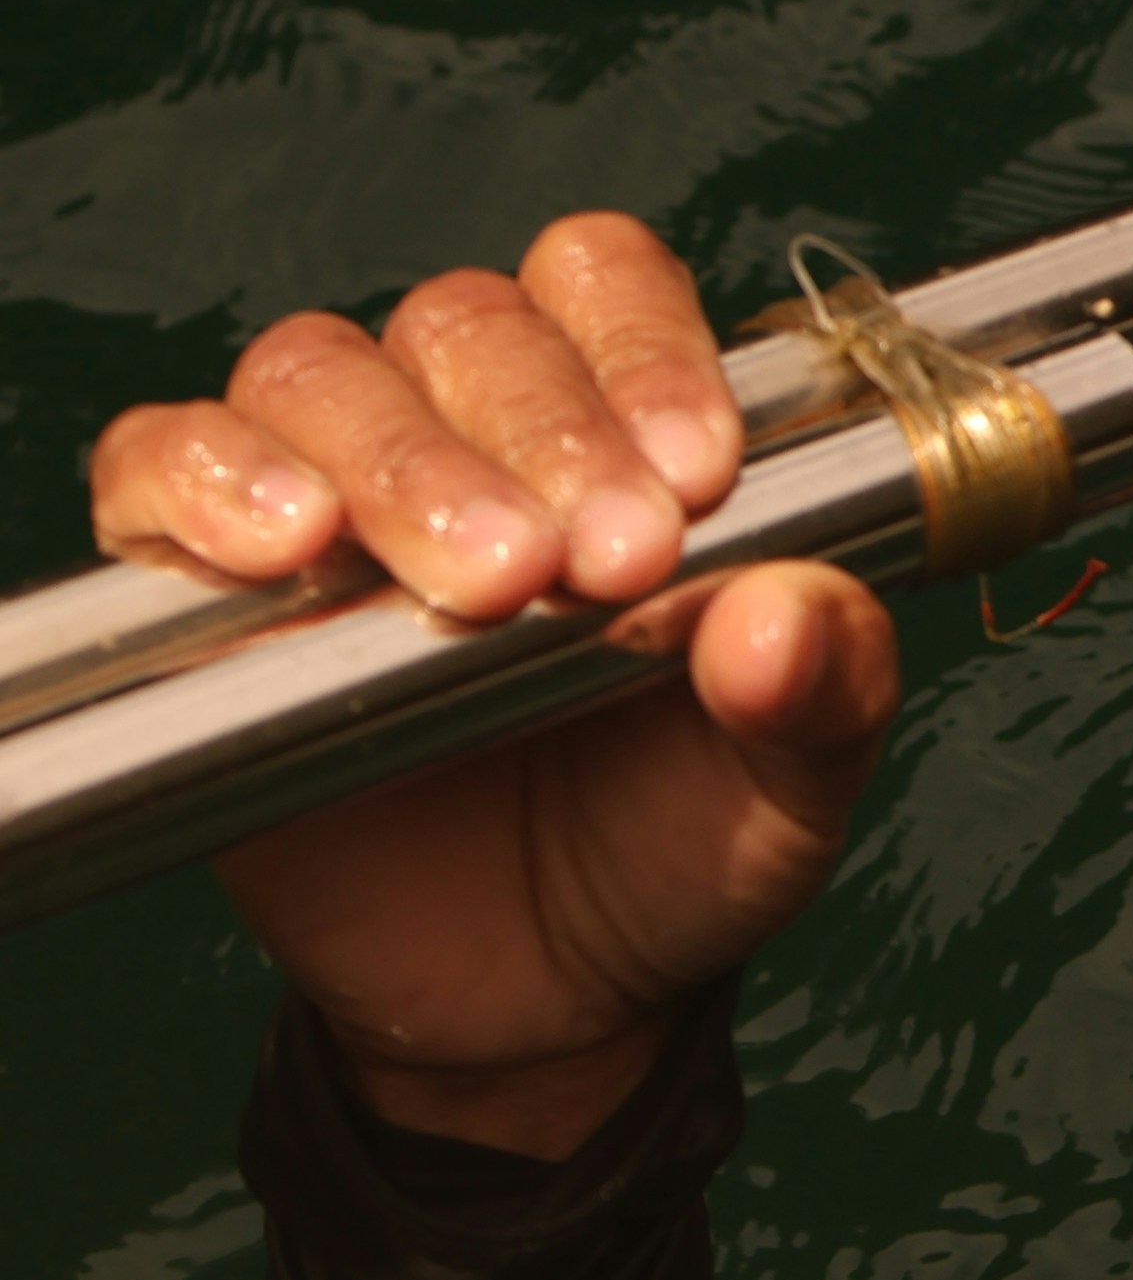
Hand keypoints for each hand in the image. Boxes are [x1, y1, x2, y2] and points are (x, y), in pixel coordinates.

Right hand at [87, 214, 899, 1158]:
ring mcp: (336, 496)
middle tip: (601, 565)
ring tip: (483, 582)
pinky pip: (158, 464)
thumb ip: (827, 685)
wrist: (556, 992)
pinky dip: (207, 479)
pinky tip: (287, 544)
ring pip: (321, 377)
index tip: (695, 477)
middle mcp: (475, 431)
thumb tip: (789, 620)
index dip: (645, 354)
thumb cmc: (678, 838)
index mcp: (626, 429)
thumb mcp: (795, 781)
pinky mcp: (212, 583)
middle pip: (469, 327)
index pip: (607, 287)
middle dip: (541, 432)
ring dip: (403, 463)